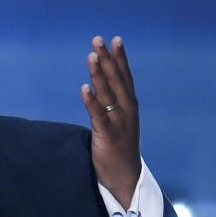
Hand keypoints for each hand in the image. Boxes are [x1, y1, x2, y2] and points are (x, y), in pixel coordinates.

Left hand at [79, 36, 141, 209]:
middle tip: (98, 40)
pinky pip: (98, 115)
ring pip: (107, 93)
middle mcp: (127, 110)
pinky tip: (85, 88)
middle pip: (116, 80)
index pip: (125, 77)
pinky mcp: (107, 135)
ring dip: (99, 74)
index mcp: (130, 106)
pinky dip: (92, 101)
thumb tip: (100, 86)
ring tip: (92, 56)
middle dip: (107, 59)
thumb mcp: (119, 122)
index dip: (120, 58)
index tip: (115, 39)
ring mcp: (118, 122)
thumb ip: (112, 105)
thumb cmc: (120, 148)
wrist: (126, 177)